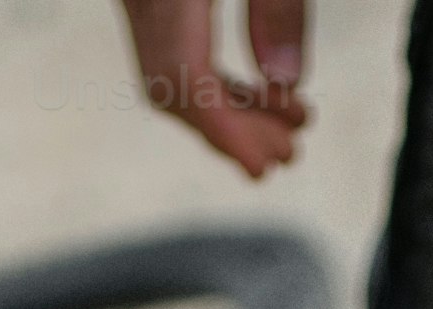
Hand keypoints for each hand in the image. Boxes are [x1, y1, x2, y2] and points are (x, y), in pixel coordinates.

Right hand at [120, 0, 310, 172]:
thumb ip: (278, 8)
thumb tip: (287, 80)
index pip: (184, 77)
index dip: (225, 130)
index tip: (261, 168)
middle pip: (172, 85)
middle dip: (232, 127)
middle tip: (289, 152)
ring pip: (166, 73)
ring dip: (226, 107)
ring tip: (285, 124)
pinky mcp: (143, 1)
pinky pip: (167, 51)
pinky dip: (209, 80)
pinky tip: (252, 95)